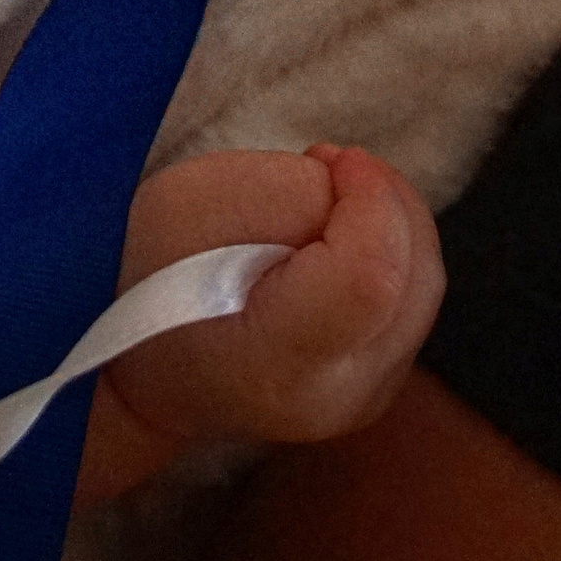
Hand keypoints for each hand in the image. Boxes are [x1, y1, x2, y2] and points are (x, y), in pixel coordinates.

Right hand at [76, 144, 441, 502]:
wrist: (136, 366)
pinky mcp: (378, 386)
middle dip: (383, 199)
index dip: (369, 198)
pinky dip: (392, 248)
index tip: (326, 157)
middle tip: (329, 165)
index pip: (373, 277)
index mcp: (280, 362)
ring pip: (425, 284)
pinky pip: (414, 300)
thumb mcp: (194, 207)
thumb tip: (358, 197)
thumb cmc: (153, 278)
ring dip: (390, 220)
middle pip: (415, 277)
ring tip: (331, 195)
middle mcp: (337, 398)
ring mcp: (364, 402)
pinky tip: (340, 234)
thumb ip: (292, 195)